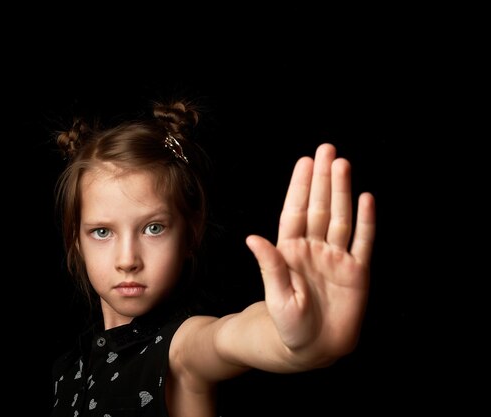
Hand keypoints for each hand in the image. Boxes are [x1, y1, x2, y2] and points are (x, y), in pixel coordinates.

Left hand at [246, 143, 375, 361]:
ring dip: (342, 192)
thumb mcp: (277, 297)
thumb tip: (253, 238)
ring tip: (343, 164)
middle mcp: (314, 249)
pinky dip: (366, 221)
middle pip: (319, 207)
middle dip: (323, 179)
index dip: (300, 187)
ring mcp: (337, 258)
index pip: (296, 212)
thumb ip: (271, 267)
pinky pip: (363, 241)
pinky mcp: (358, 272)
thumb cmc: (288, 326)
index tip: (305, 162)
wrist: (313, 349)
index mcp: (291, 252)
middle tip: (327, 149)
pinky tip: (366, 199)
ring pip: (341, 217)